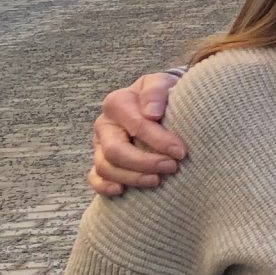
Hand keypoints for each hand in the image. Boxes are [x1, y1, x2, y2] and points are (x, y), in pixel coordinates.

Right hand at [88, 72, 187, 195]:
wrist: (163, 103)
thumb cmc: (165, 94)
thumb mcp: (164, 83)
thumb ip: (157, 91)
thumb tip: (151, 113)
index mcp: (118, 103)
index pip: (135, 125)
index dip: (159, 140)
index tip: (181, 151)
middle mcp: (105, 125)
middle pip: (116, 151)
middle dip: (145, 162)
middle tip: (172, 167)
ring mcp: (100, 145)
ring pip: (105, 168)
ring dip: (132, 177)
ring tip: (157, 180)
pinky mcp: (101, 161)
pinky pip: (94, 178)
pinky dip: (104, 187)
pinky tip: (122, 191)